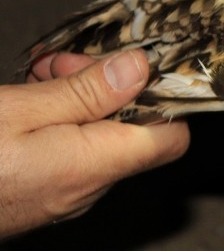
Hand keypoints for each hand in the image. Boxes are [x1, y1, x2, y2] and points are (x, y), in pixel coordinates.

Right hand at [1, 50, 188, 238]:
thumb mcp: (20, 110)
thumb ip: (86, 91)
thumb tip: (141, 68)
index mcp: (94, 165)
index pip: (172, 138)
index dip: (167, 98)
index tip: (140, 65)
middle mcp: (87, 186)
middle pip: (131, 127)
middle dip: (107, 84)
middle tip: (65, 62)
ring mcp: (65, 192)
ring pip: (97, 133)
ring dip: (77, 95)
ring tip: (38, 73)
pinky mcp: (42, 189)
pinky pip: (70, 148)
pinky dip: (59, 116)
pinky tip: (28, 94)